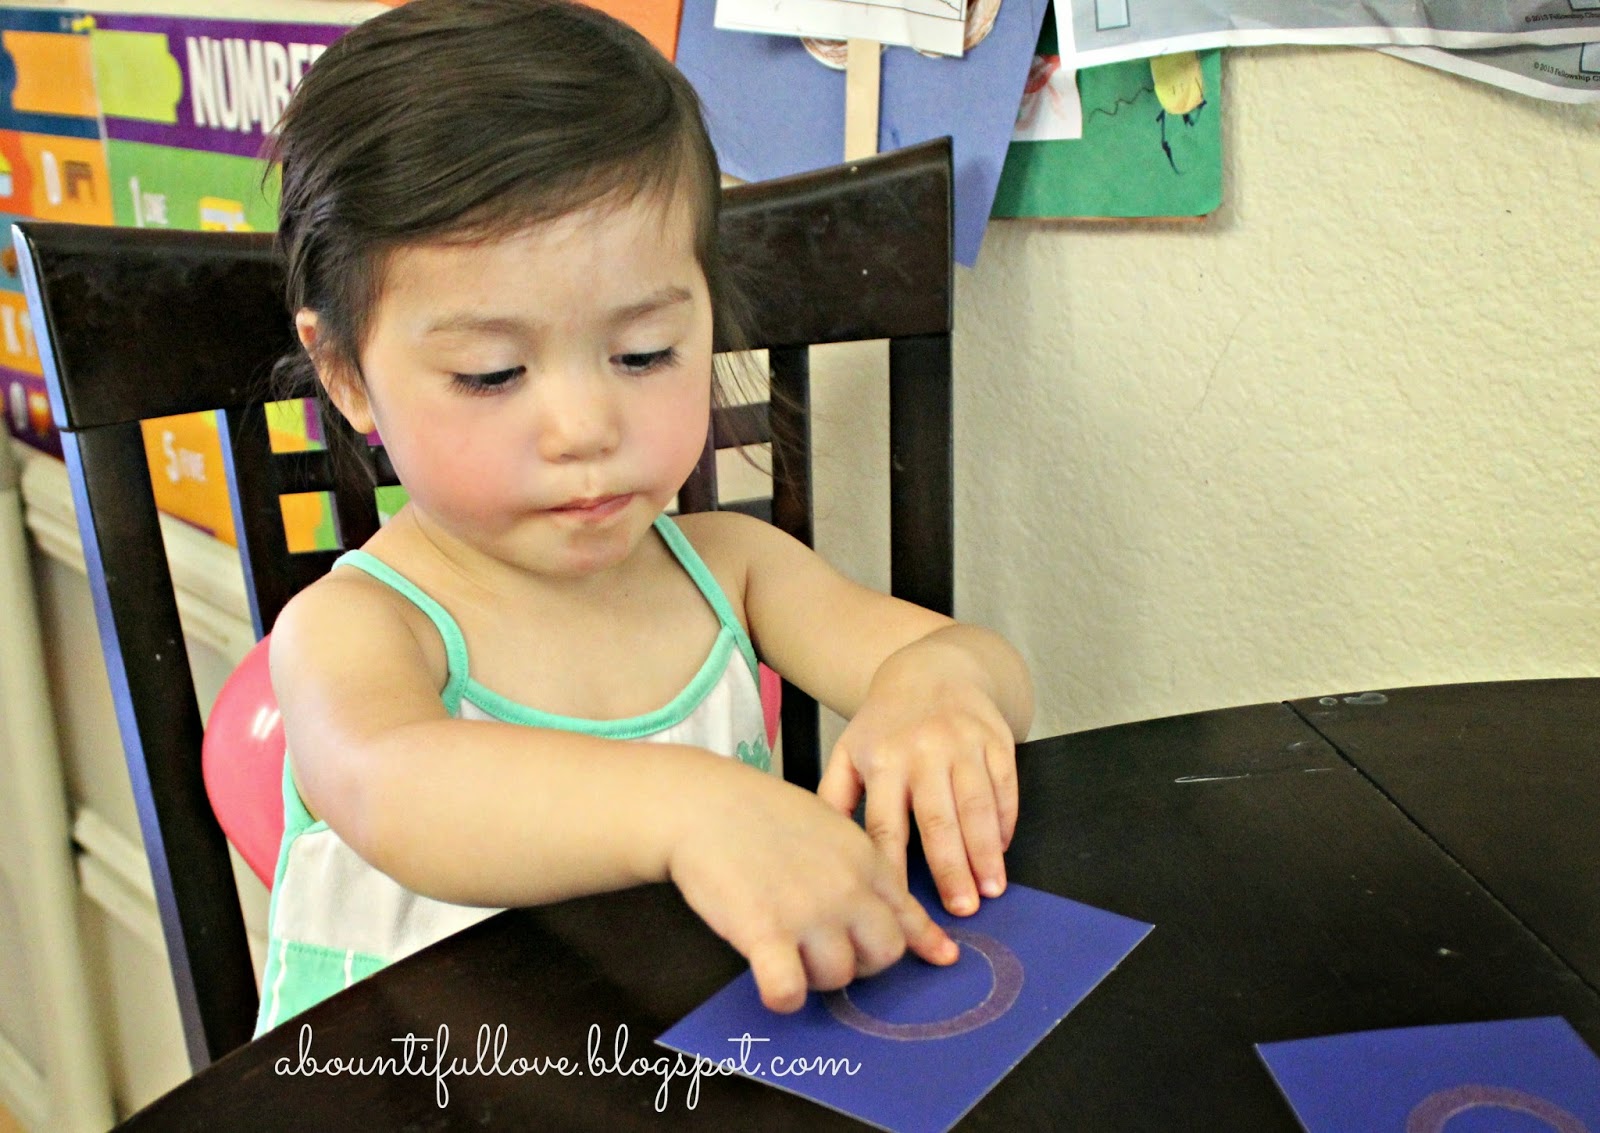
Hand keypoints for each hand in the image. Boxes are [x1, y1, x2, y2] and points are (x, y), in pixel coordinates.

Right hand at [666, 765, 957, 1012]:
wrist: (706, 804)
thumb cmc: (763, 814)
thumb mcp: (831, 826)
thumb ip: (867, 867)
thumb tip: (897, 907)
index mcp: (865, 859)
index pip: (908, 915)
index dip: (919, 941)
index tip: (940, 958)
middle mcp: (846, 887)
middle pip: (884, 955)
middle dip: (862, 962)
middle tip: (829, 949)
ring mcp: (808, 911)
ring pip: (839, 978)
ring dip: (816, 977)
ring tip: (790, 953)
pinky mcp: (765, 932)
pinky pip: (789, 990)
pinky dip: (783, 995)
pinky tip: (771, 978)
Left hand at [817, 657, 1018, 917]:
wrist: (932, 668)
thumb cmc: (886, 723)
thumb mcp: (850, 750)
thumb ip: (834, 798)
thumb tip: (822, 850)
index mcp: (882, 761)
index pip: (886, 827)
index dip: (895, 871)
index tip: (900, 910)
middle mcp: (923, 751)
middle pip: (938, 821)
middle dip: (951, 869)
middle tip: (962, 910)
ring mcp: (963, 744)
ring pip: (977, 807)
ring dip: (986, 853)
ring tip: (991, 890)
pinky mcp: (996, 740)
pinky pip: (1005, 787)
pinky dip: (1005, 823)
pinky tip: (1001, 853)